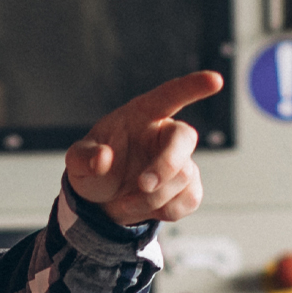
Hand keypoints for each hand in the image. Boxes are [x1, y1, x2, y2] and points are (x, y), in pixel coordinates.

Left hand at [64, 70, 218, 226]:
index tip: (215, 81)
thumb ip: (84, 158)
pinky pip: (190, 199)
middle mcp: (165, 134)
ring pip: (184, 177)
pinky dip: (165, 211)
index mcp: (141, 115)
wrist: (102, 201)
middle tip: (143, 185)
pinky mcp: (188, 187)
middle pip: (184, 139)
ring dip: (152, 199)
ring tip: (122, 204)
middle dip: (166, 165)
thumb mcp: (76, 162)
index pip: (170, 95)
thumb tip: (102, 158)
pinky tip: (144, 209)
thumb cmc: (93, 169)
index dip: (192, 87)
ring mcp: (180, 160)